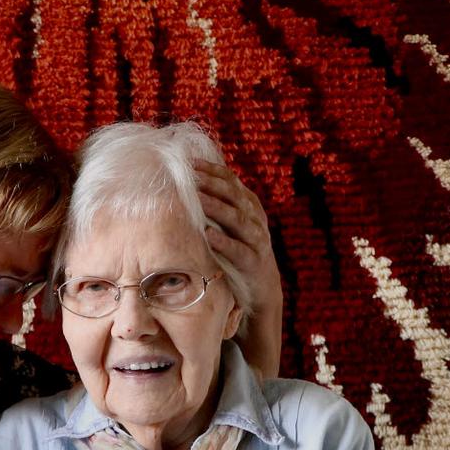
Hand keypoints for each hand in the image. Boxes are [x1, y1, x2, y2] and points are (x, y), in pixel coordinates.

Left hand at [195, 159, 283, 375]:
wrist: (261, 287)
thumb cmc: (238, 251)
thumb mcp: (230, 225)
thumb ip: (216, 205)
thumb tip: (187, 183)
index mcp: (249, 206)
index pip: (231, 182)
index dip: (213, 171)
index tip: (191, 162)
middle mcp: (255, 219)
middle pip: (234, 196)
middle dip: (213, 184)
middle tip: (191, 175)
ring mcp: (257, 240)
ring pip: (238, 219)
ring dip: (217, 208)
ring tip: (198, 199)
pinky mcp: (254, 262)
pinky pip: (239, 250)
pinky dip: (224, 242)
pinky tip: (208, 235)